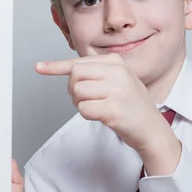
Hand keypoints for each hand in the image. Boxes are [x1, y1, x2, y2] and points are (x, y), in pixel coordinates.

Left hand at [35, 52, 173, 154]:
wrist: (152, 129)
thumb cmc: (131, 106)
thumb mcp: (118, 81)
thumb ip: (95, 73)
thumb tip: (66, 71)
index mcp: (116, 62)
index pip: (79, 62)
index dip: (56, 66)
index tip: (39, 67)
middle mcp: (117, 72)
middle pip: (75, 76)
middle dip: (73, 90)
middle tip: (87, 99)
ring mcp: (117, 90)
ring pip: (77, 92)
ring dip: (80, 104)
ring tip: (98, 107)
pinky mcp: (113, 109)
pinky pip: (83, 109)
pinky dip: (87, 115)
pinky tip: (102, 116)